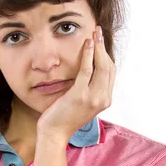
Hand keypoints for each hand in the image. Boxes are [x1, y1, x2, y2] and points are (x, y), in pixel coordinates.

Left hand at [36, 26, 116, 142]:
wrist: (55, 133)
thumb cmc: (64, 118)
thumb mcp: (83, 104)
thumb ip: (90, 90)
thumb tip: (89, 73)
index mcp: (105, 101)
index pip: (111, 73)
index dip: (107, 55)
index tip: (101, 42)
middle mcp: (103, 99)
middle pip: (109, 67)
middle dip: (104, 47)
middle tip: (98, 32)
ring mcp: (93, 98)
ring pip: (101, 66)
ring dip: (98, 47)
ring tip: (94, 33)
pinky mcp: (80, 95)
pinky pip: (87, 70)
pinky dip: (88, 55)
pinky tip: (87, 44)